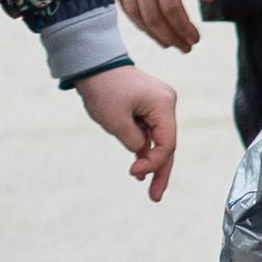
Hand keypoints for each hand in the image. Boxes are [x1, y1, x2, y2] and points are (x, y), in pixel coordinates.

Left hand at [77, 63, 181, 199]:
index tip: (133, 172)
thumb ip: (133, 142)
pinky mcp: (148, 106)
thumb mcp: (116, 121)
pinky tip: (139, 167)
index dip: (153, 163)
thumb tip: (141, 154)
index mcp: (163, 105)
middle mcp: (167, 104)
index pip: (167, 143)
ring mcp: (159, 105)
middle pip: (168, 144)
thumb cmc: (103, 89)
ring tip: (147, 187)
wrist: (93, 64)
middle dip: (160, 171)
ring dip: (151, 161)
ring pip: (160, 140)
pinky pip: (150, 132)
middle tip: (155, 197)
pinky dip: (145, 149)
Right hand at [103, 0, 213, 50]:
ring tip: (170, 42)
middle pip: (151, 15)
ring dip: (151, 31)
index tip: (196, 40)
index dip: (183, 28)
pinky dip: (134, 16)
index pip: (171, 7)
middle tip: (187, 47)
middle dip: (169, 36)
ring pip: (133, 11)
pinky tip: (148, 23)